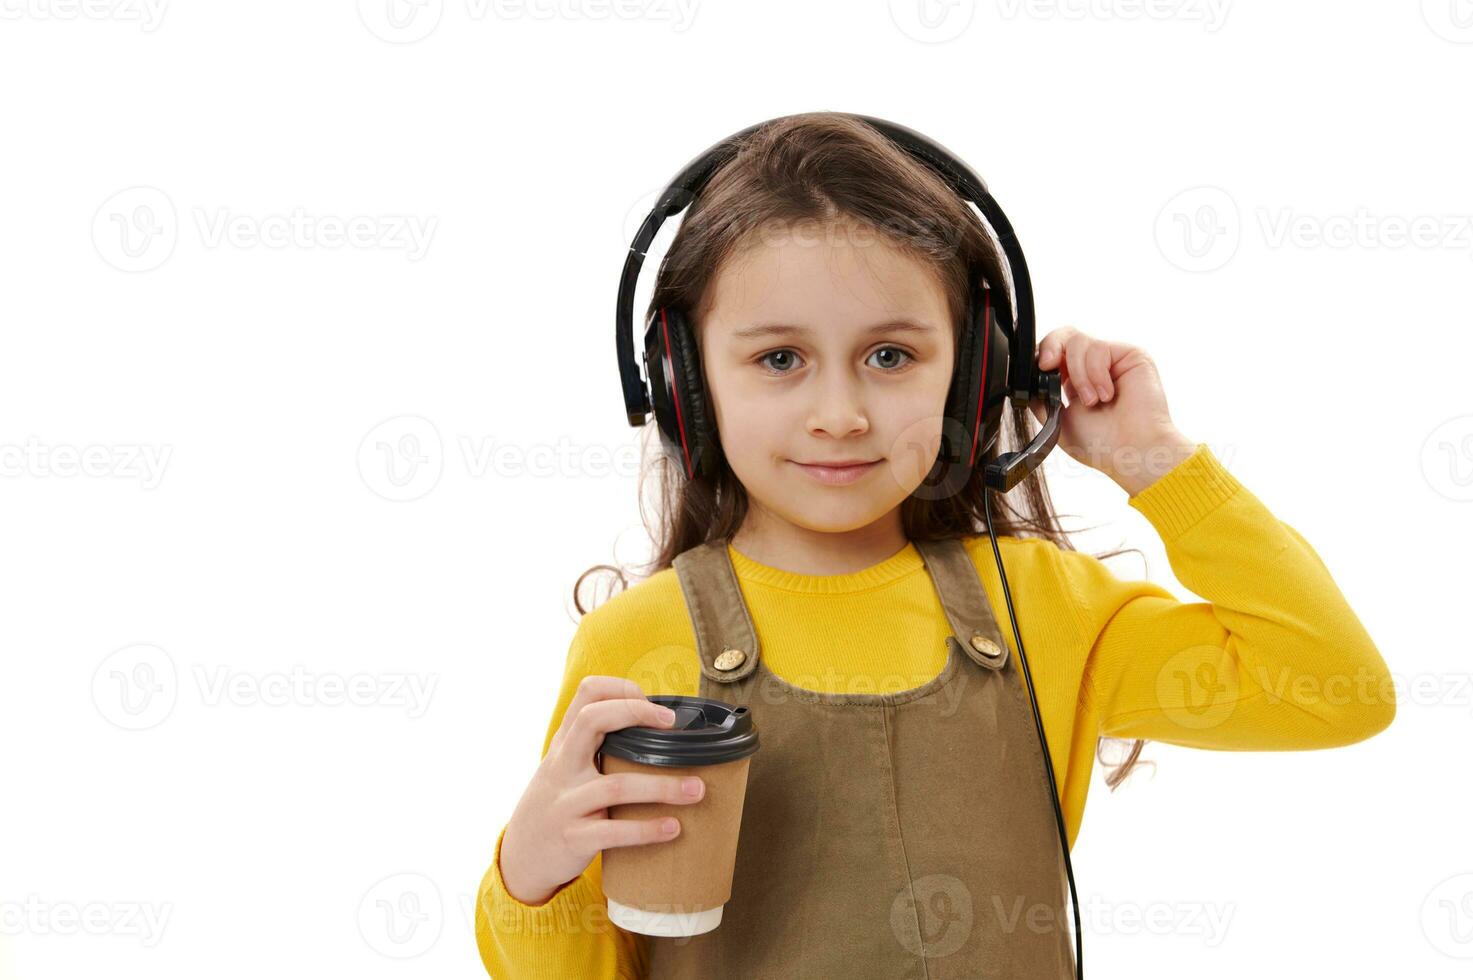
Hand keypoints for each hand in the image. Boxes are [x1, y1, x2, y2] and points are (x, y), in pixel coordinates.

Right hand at [498, 676, 705, 906]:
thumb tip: (656, 728)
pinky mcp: (574, 838)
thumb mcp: (566, 767)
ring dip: (662, 786)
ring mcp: (566, 802)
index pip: (586, 694)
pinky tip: (673, 827)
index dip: (621, 690)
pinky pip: (613, 832)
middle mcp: (562, 766)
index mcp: (565, 744)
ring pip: (615, 786)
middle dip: (635, 714)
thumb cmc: (557, 803)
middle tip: (671, 725)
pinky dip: (647, 829)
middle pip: (591, 721)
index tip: (656, 707)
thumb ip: (596, 745)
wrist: (522, 856)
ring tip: (696, 789)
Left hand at [1031, 327, 1196, 495]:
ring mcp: (1112, 360)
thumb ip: (1041, 398)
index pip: (1054, 353)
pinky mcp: (1130, 354)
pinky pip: (1099, 348)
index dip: (1042, 357)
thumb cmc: (1101, 444)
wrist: (1131, 452)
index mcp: (1075, 381)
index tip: (1039, 372)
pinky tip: (1106, 395)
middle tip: (1048, 367)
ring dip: (1079, 375)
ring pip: (1078, 342)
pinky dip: (1095, 374)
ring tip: (1092, 401)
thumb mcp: (1058, 422)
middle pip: (1065, 334)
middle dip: (1051, 347)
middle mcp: (1094, 367)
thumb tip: (1029, 379)